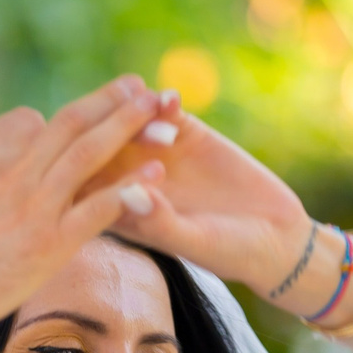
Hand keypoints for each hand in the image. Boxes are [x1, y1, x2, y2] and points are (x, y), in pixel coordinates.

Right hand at [0, 78, 171, 344]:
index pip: (27, 120)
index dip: (52, 120)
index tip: (73, 121)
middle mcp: (12, 173)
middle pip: (68, 123)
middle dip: (107, 101)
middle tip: (136, 86)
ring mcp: (35, 206)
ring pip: (91, 153)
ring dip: (128, 126)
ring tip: (157, 109)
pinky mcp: (51, 243)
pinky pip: (99, 206)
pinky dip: (130, 187)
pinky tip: (156, 176)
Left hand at [75, 105, 320, 301]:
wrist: (274, 235)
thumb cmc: (227, 251)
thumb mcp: (192, 241)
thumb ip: (159, 220)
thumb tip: (128, 194)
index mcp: (118, 211)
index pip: (80, 183)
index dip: (79, 166)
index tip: (94, 159)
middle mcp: (129, 178)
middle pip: (95, 144)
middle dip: (102, 127)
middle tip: (120, 122)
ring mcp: (155, 153)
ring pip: (126, 120)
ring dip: (131, 110)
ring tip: (152, 113)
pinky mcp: (186, 133)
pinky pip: (164, 110)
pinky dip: (162, 101)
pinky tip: (171, 100)